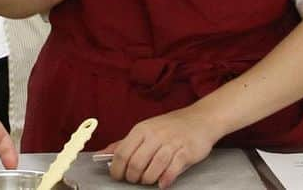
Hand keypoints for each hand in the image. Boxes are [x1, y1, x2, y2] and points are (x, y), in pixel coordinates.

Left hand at [105, 106, 222, 187]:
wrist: (200, 119)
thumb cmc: (169, 127)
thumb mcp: (145, 130)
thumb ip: (125, 143)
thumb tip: (103, 154)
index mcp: (141, 129)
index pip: (122, 152)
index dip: (117, 168)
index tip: (117, 176)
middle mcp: (155, 135)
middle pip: (136, 163)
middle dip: (132, 177)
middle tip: (134, 180)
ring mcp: (171, 143)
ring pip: (153, 168)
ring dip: (147, 179)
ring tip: (147, 181)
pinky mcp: (186, 152)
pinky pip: (172, 169)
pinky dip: (165, 179)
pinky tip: (162, 183)